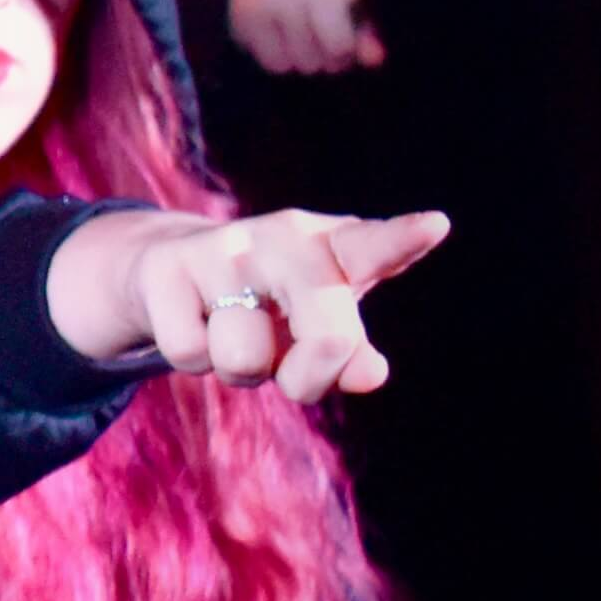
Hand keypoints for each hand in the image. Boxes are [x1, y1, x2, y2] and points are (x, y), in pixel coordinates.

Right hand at [49, 203, 447, 400]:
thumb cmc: (263, 307)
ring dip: (240, 370)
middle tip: (292, 372)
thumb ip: (350, 354)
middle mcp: (282, 239)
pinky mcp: (166, 265)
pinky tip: (193, 325)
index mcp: (332, 248)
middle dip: (311, 374)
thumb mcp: (313, 330)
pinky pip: (190, 353)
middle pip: (328, 336)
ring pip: (245, 358)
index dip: (403, 240)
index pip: (373, 247)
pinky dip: (193, 360)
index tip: (434, 226)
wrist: (166, 272)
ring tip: (233, 336)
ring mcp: (222, 248)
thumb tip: (369, 374)